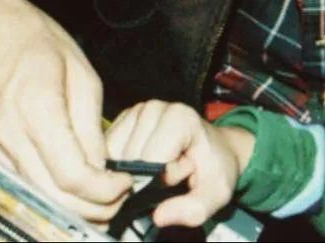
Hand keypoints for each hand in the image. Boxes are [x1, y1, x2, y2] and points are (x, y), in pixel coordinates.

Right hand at [0, 0, 131, 221]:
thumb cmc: (31, 38)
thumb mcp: (81, 72)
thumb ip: (90, 124)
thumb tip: (101, 166)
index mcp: (37, 109)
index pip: (73, 176)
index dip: (104, 190)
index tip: (123, 184)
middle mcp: (6, 133)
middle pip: (52, 197)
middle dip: (91, 208)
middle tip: (114, 200)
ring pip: (30, 197)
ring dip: (66, 206)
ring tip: (93, 196)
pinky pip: (10, 183)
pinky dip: (38, 192)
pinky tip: (60, 185)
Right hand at [106, 100, 254, 228]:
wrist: (217, 150)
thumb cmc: (215, 169)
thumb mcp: (215, 194)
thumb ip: (193, 209)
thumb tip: (159, 216)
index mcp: (179, 117)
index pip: (151, 161)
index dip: (164, 178)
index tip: (184, 173)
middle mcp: (154, 108)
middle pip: (130, 159)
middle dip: (146, 178)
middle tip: (172, 173)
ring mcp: (135, 112)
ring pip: (114, 158)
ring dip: (131, 174)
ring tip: (159, 168)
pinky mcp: (122, 121)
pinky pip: (106, 154)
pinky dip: (120, 168)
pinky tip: (142, 166)